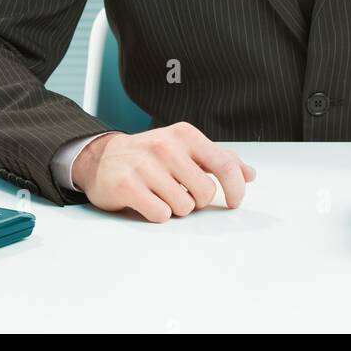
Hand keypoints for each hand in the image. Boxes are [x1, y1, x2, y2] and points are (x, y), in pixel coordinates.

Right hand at [71, 122, 255, 221]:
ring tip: (160, 194)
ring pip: (184, 207)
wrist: (102, 158)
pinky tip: (147, 201)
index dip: (235, 188)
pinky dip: (157, 214)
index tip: (234, 201)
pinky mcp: (128, 185)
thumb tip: (249, 174)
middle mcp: (166, 146)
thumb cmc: (150, 155)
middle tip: (180, 191)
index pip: (224, 164)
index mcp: (185, 135)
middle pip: (205, 193)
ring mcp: (146, 165)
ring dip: (175, 208)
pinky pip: (161, 215)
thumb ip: (218, 159)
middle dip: (197, 200)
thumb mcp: (185, 149)